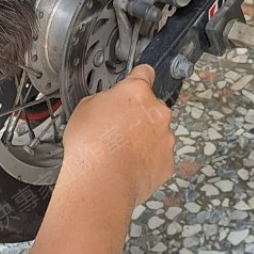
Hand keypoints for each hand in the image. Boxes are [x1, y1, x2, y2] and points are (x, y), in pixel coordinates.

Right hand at [60, 65, 174, 209]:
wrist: (102, 181)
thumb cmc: (90, 145)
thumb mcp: (85, 108)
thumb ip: (105, 100)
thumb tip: (108, 105)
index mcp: (136, 92)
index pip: (145, 73)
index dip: (139, 77)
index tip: (139, 79)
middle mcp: (157, 111)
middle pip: (151, 107)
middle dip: (138, 115)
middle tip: (117, 128)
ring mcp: (165, 137)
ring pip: (156, 132)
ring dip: (143, 138)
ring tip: (119, 151)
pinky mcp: (167, 161)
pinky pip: (158, 155)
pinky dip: (147, 159)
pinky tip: (127, 164)